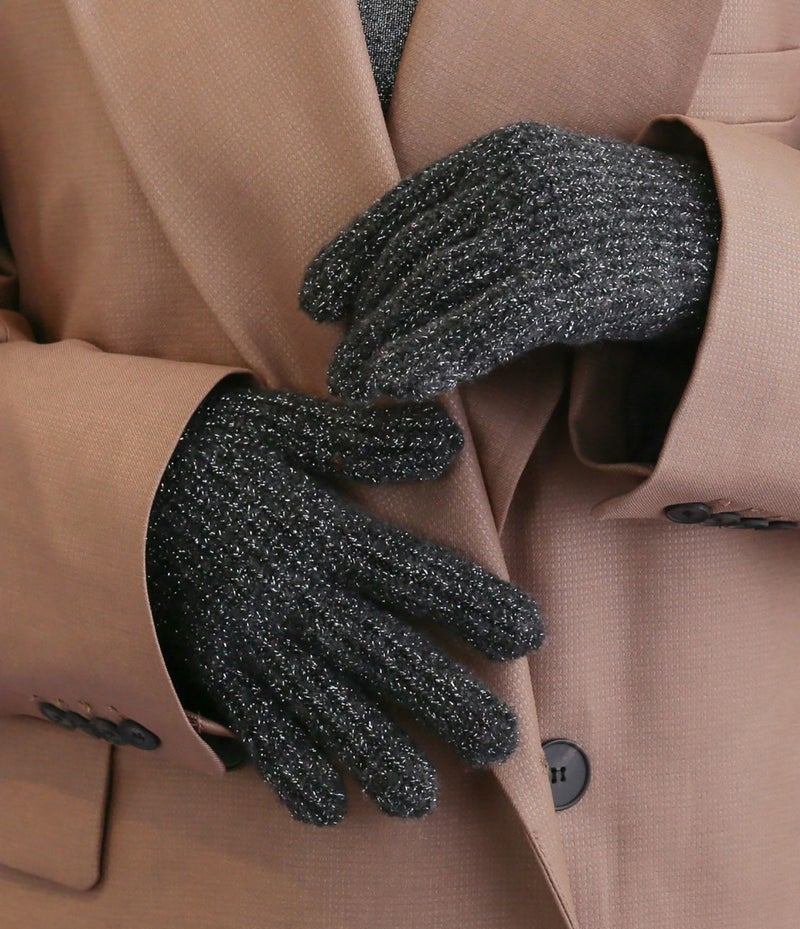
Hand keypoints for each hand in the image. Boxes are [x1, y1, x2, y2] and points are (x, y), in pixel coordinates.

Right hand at [145, 380, 542, 824]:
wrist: (105, 483)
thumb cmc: (209, 454)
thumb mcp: (282, 428)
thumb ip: (361, 440)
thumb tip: (445, 444)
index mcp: (319, 532)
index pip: (411, 573)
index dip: (472, 603)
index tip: (527, 635)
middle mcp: (291, 595)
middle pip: (379, 653)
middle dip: (443, 698)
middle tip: (501, 743)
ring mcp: (248, 639)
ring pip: (321, 705)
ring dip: (374, 753)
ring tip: (421, 799)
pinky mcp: (211, 669)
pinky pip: (252, 727)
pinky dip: (288, 769)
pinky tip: (327, 806)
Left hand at [299, 120, 720, 401]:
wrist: (706, 239)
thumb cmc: (608, 233)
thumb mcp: (535, 205)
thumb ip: (474, 226)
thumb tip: (401, 284)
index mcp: (499, 156)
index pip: (404, 208)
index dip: (353, 254)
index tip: (316, 297)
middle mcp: (513, 181)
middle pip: (413, 253)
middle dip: (367, 314)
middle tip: (338, 366)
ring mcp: (541, 226)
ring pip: (438, 288)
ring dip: (387, 343)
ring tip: (354, 384)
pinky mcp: (568, 279)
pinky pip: (483, 321)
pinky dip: (434, 353)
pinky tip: (401, 383)